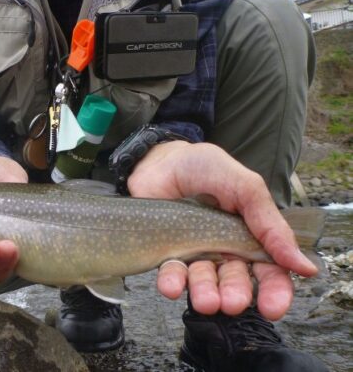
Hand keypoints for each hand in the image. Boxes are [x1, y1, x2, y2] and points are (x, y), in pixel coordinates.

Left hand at [127, 141, 316, 320]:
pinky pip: (171, 273)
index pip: (269, 273)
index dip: (274, 292)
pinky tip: (170, 286)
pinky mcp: (166, 253)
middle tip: (231, 302)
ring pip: (203, 282)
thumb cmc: (207, 169)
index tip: (271, 308)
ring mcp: (194, 254)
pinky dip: (172, 282)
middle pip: (236, 282)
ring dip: (205, 294)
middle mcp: (224, 252)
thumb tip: (304, 266)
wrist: (162, 158)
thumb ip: (270, 223)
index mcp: (250, 238)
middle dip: (235, 295)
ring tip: (205, 301)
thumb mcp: (245, 187)